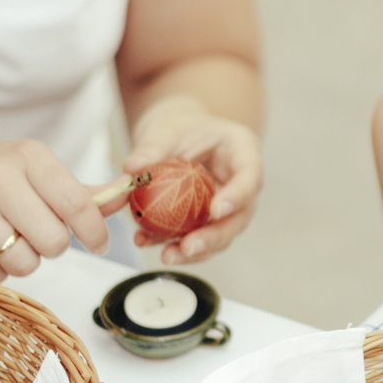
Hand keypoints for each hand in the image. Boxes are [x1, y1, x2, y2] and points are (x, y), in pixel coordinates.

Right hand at [0, 139, 108, 281]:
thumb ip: (79, 190)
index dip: (95, 231)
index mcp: (26, 157)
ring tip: (4, 237)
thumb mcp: (32, 170)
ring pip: (27, 263)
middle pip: (55, 241)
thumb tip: (126, 194)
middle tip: (35, 232)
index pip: (77, 204)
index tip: (99, 243)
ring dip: (23, 259)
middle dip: (53, 245)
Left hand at [124, 95, 261, 264]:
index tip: (216, 211)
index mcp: (243, 152)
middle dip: (215, 236)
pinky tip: (148, 244)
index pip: (250, 175)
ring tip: (167, 256)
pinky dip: (174, 245)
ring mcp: (228, 205)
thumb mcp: (164, 129)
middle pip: (240, 216)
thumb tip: (131, 168)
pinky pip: (196, 237)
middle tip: (188, 247)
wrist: (174, 137)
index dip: (238, 195)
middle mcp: (241, 183)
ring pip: (221, 234)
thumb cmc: (178, 126)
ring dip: (195, 251)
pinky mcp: (208, 221)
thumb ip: (151, 147)